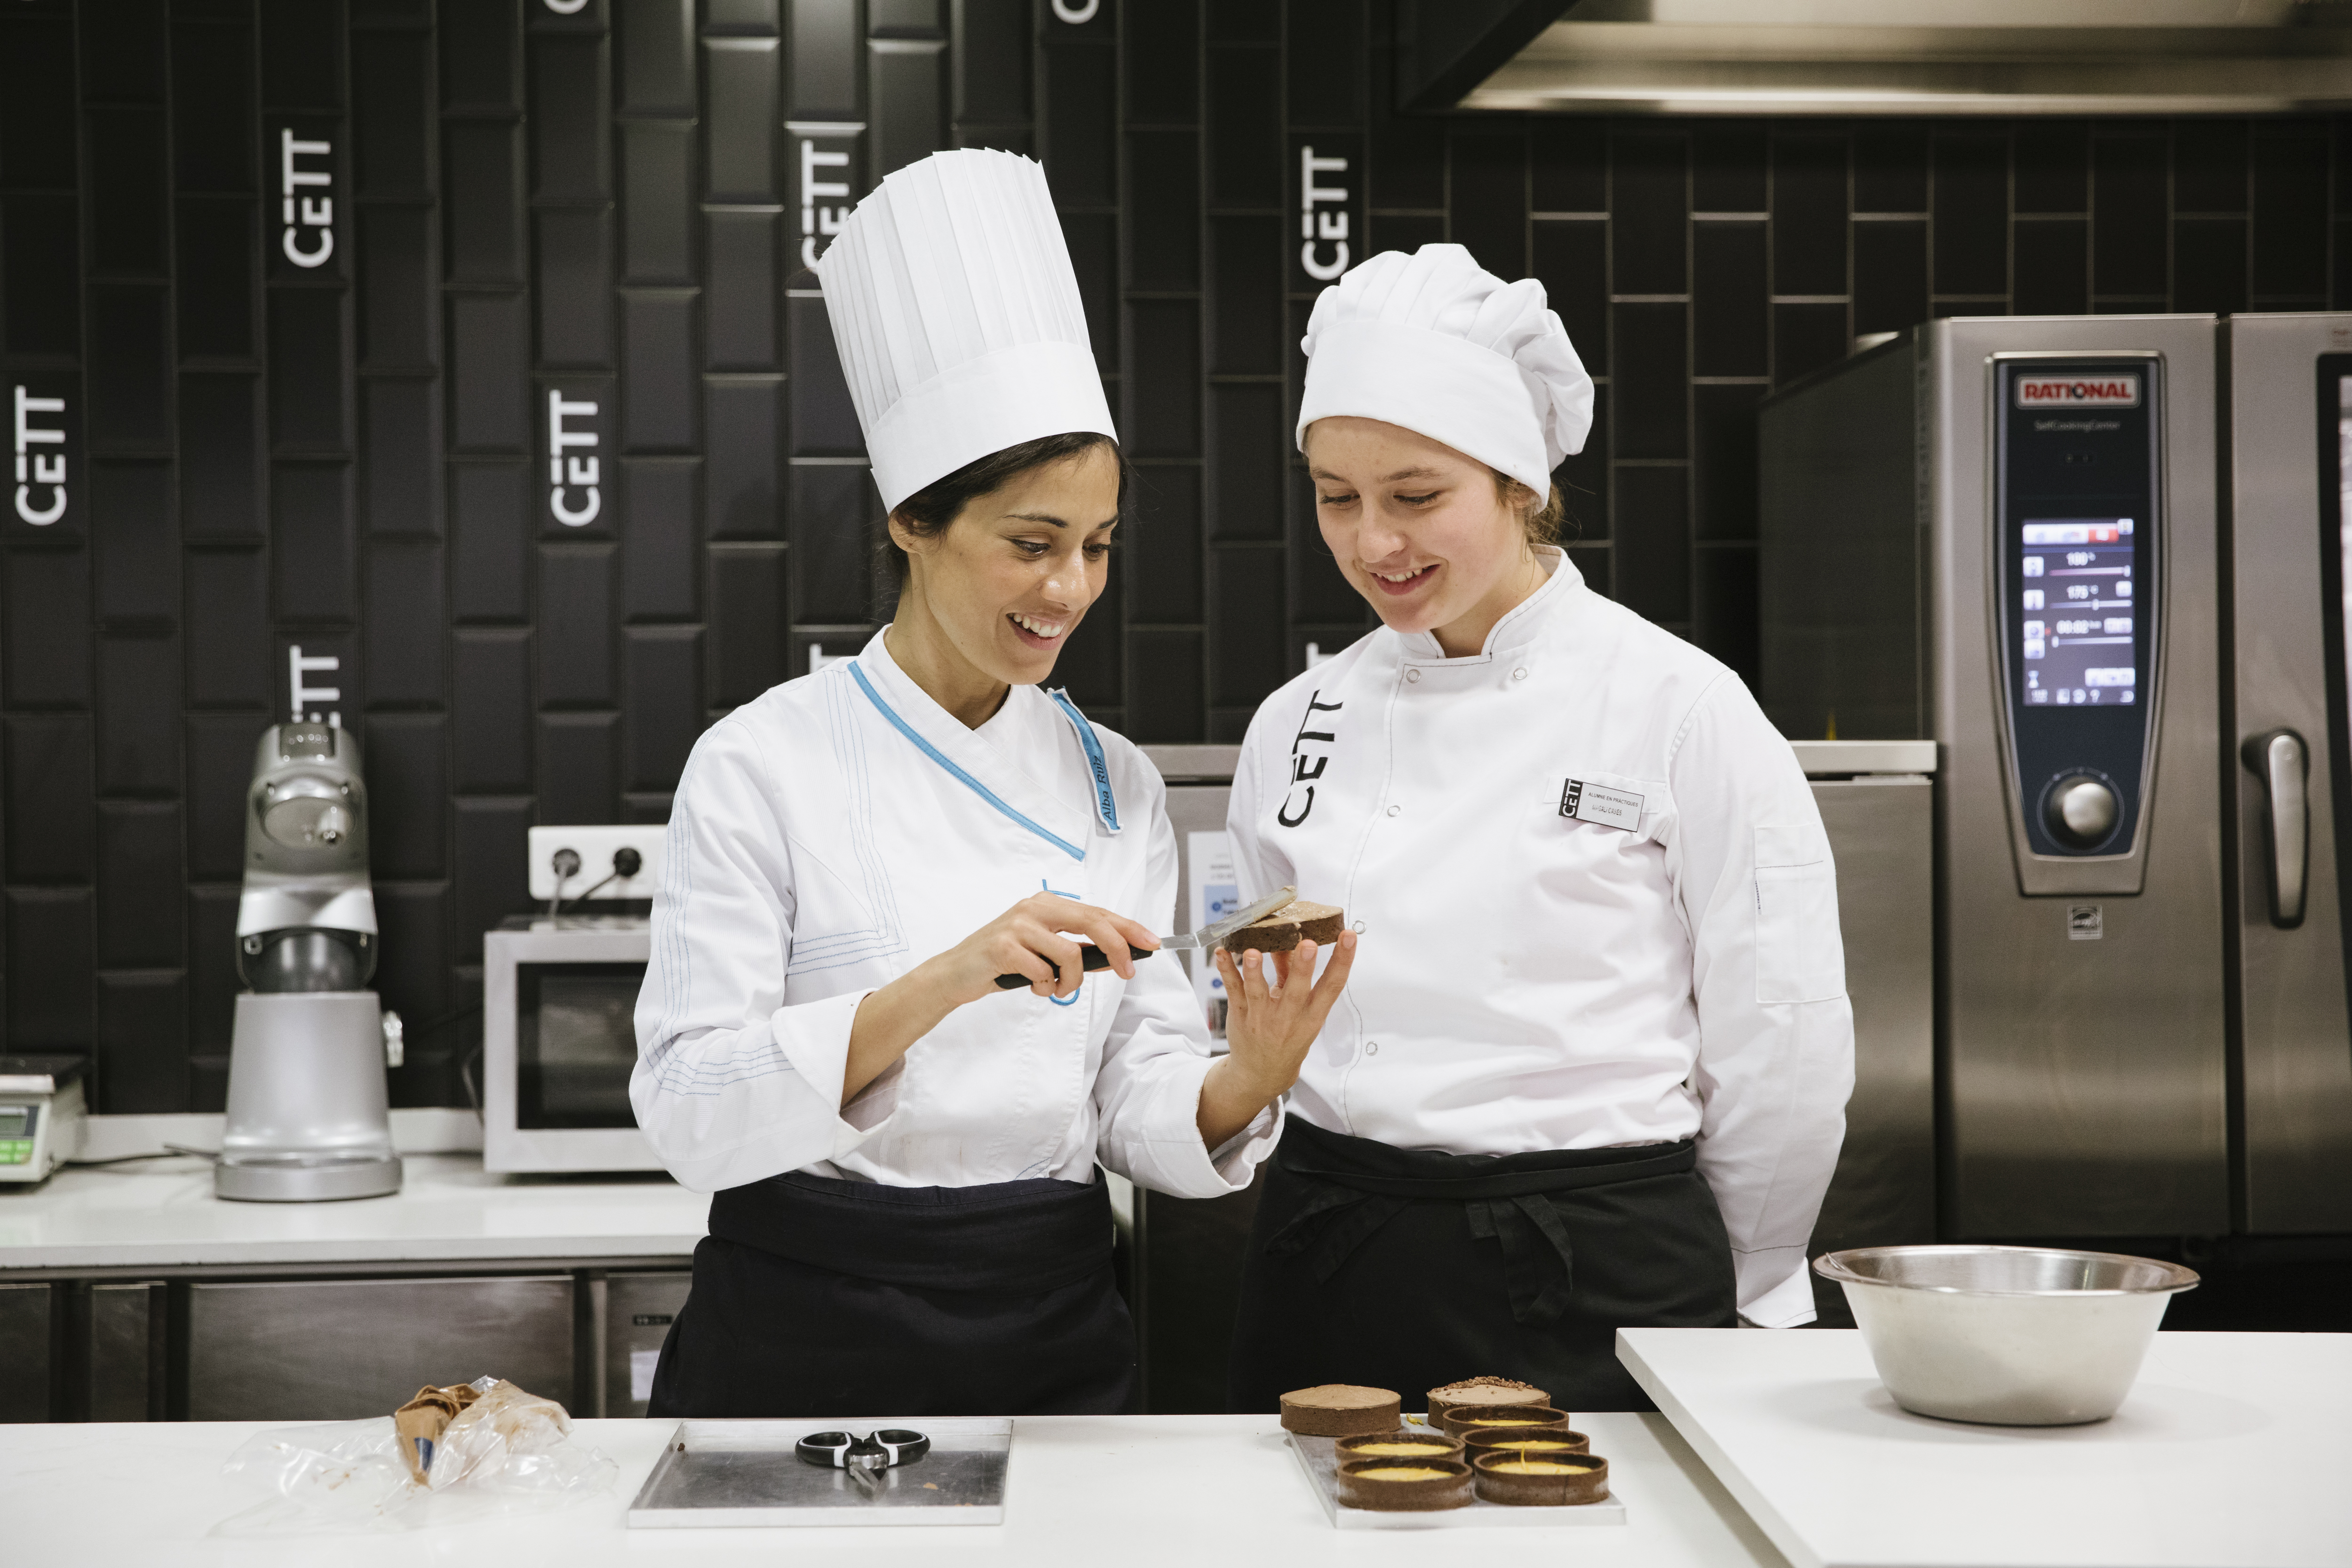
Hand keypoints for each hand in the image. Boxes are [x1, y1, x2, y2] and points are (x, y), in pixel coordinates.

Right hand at [931, 892, 1160, 1002]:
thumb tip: (1115, 958)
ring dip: (1071, 982)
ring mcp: (1018, 925)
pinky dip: (1046, 988)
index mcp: (1047, 905)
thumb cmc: (1003, 963)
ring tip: (1057, 990)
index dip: (1128, 927)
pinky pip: (1044, 972)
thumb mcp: (1043, 954)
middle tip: (1128, 972)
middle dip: (1118, 949)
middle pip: (1092, 923)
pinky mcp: (1004, 946)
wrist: (955, 974)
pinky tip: (1032, 987)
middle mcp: (1035, 908)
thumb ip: (1077, 953)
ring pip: (1069, 955)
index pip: (1097, 913)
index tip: (1152, 942)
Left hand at [1196, 931, 1357, 1148]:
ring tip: (1253, 952)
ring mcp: (1262, 1017)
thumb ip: (1293, 974)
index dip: (1343, 961)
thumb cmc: (1287, 1037)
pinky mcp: (1240, 1015)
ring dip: (1255, 972)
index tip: (1349, 937)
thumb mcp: (1302, 1012)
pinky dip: (1226, 971)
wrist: (1262, 1073)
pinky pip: (1232, 990)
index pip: (1332, 986)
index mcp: (1312, 1015)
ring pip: (1258, 992)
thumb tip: (1290, 940)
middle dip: (1303, 967)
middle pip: (1296, 990)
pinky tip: (1221, 953)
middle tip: (1308, 945)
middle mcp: (1288, 1017)